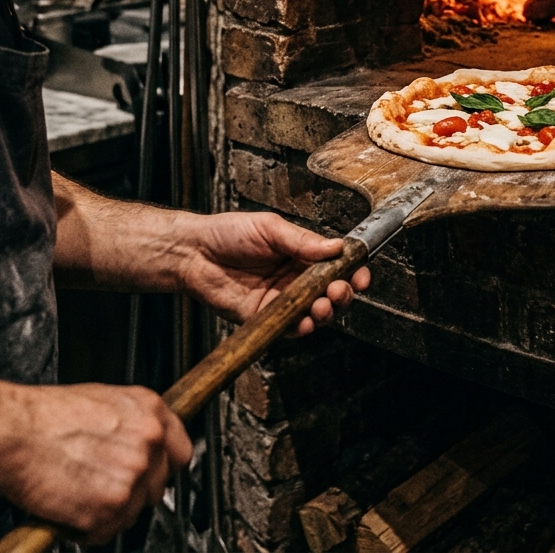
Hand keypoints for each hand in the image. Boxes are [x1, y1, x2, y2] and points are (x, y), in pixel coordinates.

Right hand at [0, 382, 190, 543]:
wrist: (14, 432)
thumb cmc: (50, 415)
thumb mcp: (107, 400)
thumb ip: (136, 422)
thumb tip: (148, 441)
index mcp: (152, 413)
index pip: (181, 454)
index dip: (161, 467)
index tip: (149, 474)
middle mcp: (148, 443)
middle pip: (158, 487)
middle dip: (133, 491)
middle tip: (102, 484)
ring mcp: (131, 477)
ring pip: (134, 512)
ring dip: (110, 511)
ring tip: (81, 492)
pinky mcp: (108, 508)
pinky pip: (107, 531)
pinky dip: (89, 528)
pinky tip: (71, 507)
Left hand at [183, 212, 370, 334]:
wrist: (193, 253)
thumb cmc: (228, 233)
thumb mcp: (269, 228)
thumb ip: (302, 240)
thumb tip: (336, 247)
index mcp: (302, 253)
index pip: (337, 264)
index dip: (353, 271)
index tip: (361, 274)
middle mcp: (296, 278)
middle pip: (331, 291)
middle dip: (343, 293)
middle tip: (339, 290)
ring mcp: (282, 299)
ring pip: (315, 312)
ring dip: (326, 312)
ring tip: (323, 305)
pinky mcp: (265, 318)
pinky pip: (289, 327)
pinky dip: (302, 326)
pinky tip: (306, 321)